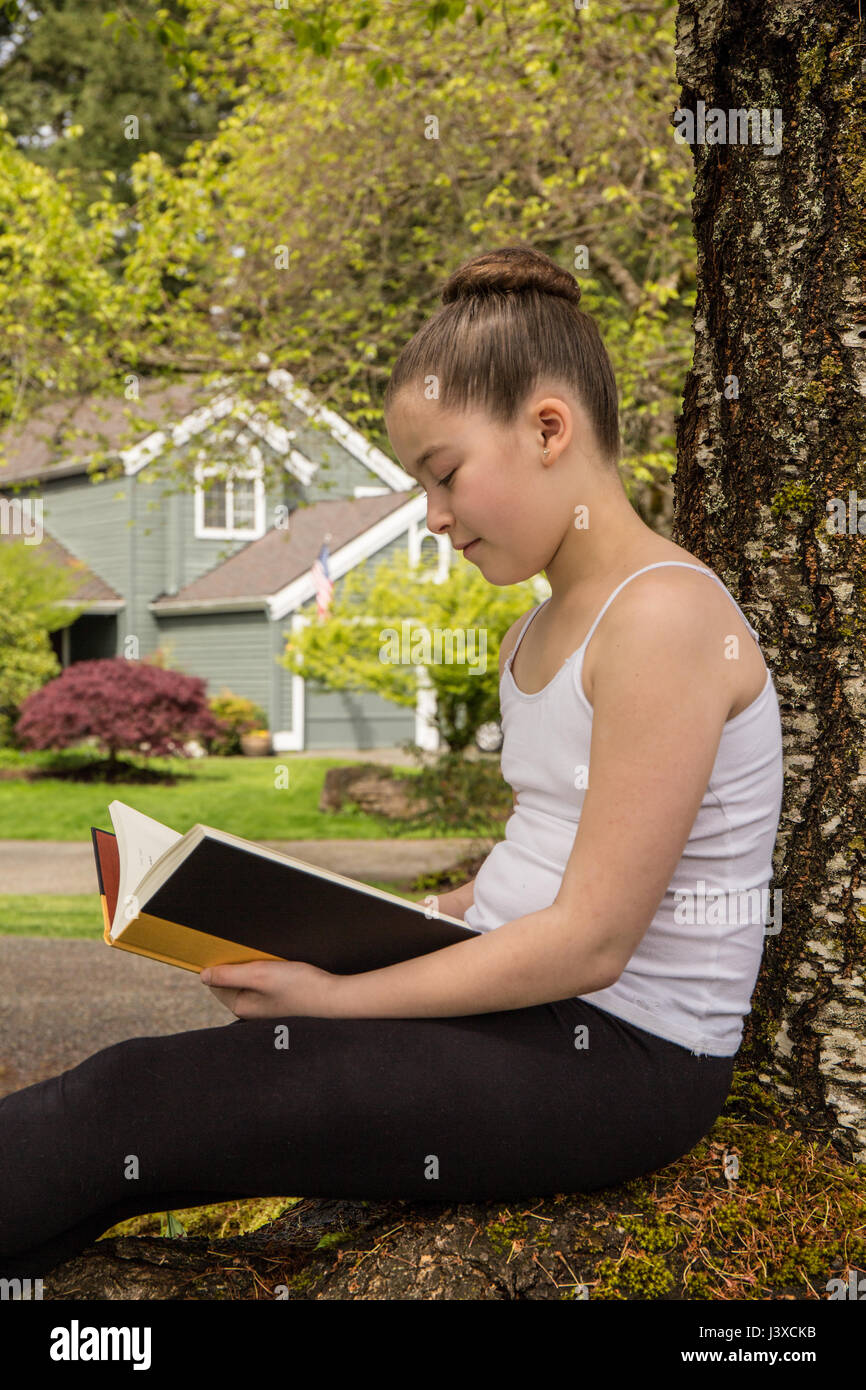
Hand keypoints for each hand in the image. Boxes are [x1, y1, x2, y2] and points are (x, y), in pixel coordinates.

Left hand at [199, 959, 341, 1018]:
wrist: (335, 997)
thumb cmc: (300, 987)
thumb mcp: (260, 975)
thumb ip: (229, 974)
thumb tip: (203, 976)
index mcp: (241, 1006)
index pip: (216, 981)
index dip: (220, 961)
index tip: (229, 946)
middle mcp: (251, 1008)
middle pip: (233, 978)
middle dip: (240, 961)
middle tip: (256, 952)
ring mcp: (266, 1004)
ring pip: (250, 977)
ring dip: (256, 963)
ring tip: (271, 958)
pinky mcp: (280, 999)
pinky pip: (265, 980)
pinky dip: (269, 969)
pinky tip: (281, 965)